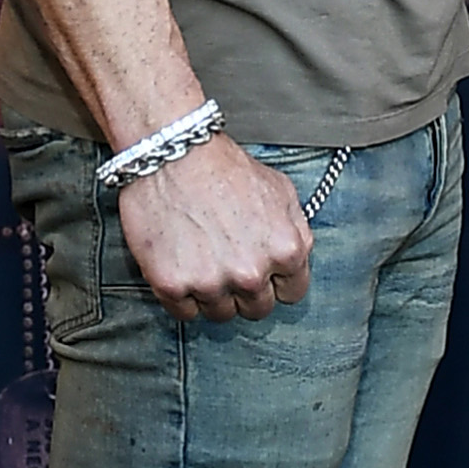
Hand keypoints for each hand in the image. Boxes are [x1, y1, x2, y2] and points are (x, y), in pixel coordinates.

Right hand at [120, 133, 316, 324]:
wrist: (171, 153)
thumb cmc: (223, 167)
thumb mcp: (281, 189)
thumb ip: (297, 230)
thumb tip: (298, 257)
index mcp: (285, 251)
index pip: (292, 293)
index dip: (276, 279)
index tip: (261, 268)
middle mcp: (251, 273)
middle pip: (257, 309)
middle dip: (247, 290)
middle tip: (228, 261)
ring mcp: (211, 283)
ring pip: (221, 314)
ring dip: (214, 294)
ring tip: (202, 258)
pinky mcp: (172, 286)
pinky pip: (184, 314)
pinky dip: (182, 296)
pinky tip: (181, 266)